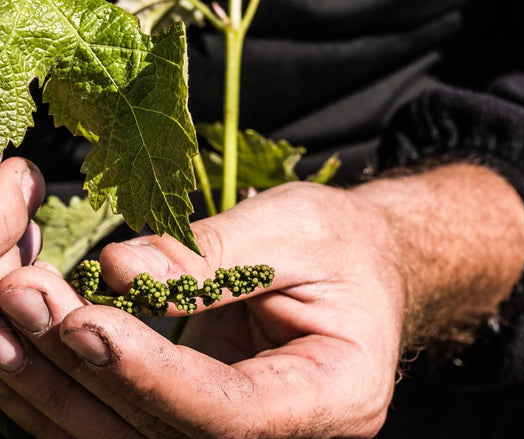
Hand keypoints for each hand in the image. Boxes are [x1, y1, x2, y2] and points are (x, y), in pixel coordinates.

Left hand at [0, 165, 523, 438]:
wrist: (363, 266)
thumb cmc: (344, 243)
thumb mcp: (298, 231)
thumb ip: (216, 255)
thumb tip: (120, 267)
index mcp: (333, 397)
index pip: (229, 413)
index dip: (151, 374)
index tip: (85, 322)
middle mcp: (280, 438)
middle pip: (163, 434)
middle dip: (84, 371)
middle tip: (23, 298)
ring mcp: (237, 436)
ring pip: (129, 436)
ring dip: (58, 380)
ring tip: (11, 312)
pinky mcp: (193, 418)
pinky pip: (125, 415)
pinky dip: (71, 378)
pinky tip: (30, 333)